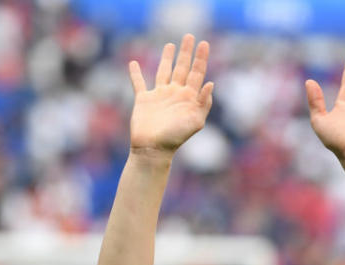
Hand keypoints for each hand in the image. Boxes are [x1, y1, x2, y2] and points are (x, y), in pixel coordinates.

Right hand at [127, 34, 213, 153]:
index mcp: (188, 97)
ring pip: (164, 71)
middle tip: (190, 36)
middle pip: (182, 67)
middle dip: (186, 52)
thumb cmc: (175, 137)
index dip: (201, 58)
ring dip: (167, 58)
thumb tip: (211, 83)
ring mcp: (159, 96)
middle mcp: (175, 94)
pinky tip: (133, 63)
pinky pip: (139, 83)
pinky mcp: (143, 100)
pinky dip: (135, 73)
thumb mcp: (195, 121)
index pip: (197, 73)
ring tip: (171, 44)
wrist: (153, 149)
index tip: (204, 43)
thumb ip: (203, 103)